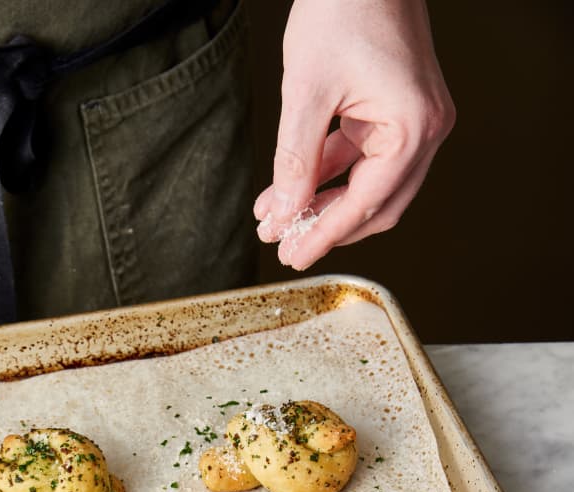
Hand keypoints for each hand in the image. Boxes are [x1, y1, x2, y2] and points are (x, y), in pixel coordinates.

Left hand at [255, 0, 454, 269]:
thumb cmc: (344, 6)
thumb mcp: (306, 90)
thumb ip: (295, 160)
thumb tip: (284, 214)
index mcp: (413, 128)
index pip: (366, 203)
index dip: (325, 234)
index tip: (294, 256)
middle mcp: (425, 130)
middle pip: (376, 206)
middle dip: (327, 226)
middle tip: (286, 245)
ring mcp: (414, 122)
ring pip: (368, 187)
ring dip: (323, 203)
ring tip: (277, 218)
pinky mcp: (395, 112)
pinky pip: (362, 159)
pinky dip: (328, 175)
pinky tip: (290, 188)